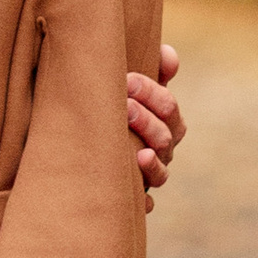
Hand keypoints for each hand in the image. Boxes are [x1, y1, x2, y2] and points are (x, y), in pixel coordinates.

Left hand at [129, 40, 183, 212]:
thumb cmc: (115, 110)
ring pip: (160, 170)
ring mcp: (150, 175)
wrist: (88, 155)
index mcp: (166, 122)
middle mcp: (162, 150)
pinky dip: (144, 198)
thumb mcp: (132, 89)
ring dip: (150, 158)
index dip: (152, 92)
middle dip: (146, 118)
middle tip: (123, 103)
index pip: (169, 107)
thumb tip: (168, 53)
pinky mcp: (135, 198)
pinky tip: (138, 185)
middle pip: (166, 136)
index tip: (126, 79)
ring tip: (135, 147)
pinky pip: (146, 203)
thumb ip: (151, 70)